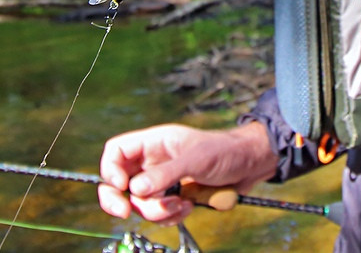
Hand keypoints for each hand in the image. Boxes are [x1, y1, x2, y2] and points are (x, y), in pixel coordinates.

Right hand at [98, 122, 276, 223]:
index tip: (122, 187)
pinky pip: (159, 215)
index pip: (116, 152)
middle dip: (120, 200)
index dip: (111, 170)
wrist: (250, 165)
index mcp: (153, 143)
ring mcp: (162, 182)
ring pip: (140, 204)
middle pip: (119, 183)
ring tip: (180, 205)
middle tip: (126, 212)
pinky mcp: (174, 199)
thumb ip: (165, 174)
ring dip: (156, 211)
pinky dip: (170, 217)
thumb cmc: (224, 151)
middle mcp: (152, 163)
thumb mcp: (195, 159)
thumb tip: (134, 190)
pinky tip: (188, 208)